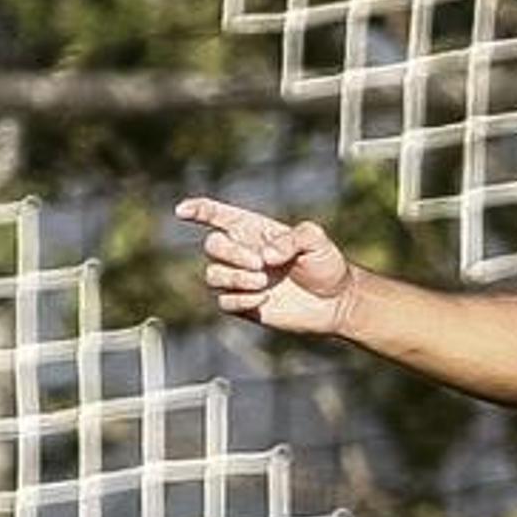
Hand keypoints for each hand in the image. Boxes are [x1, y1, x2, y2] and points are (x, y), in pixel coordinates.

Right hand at [176, 195, 355, 338]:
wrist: (334, 302)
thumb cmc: (326, 265)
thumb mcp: (316, 240)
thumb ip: (293, 238)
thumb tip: (266, 254)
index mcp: (254, 230)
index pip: (218, 216)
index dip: (198, 210)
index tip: (182, 211)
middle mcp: (242, 252)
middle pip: (212, 245)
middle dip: (231, 253)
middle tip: (261, 264)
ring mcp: (241, 279)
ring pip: (213, 275)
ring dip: (236, 278)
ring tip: (264, 282)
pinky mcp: (243, 305)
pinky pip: (223, 302)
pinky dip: (240, 300)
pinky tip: (263, 299)